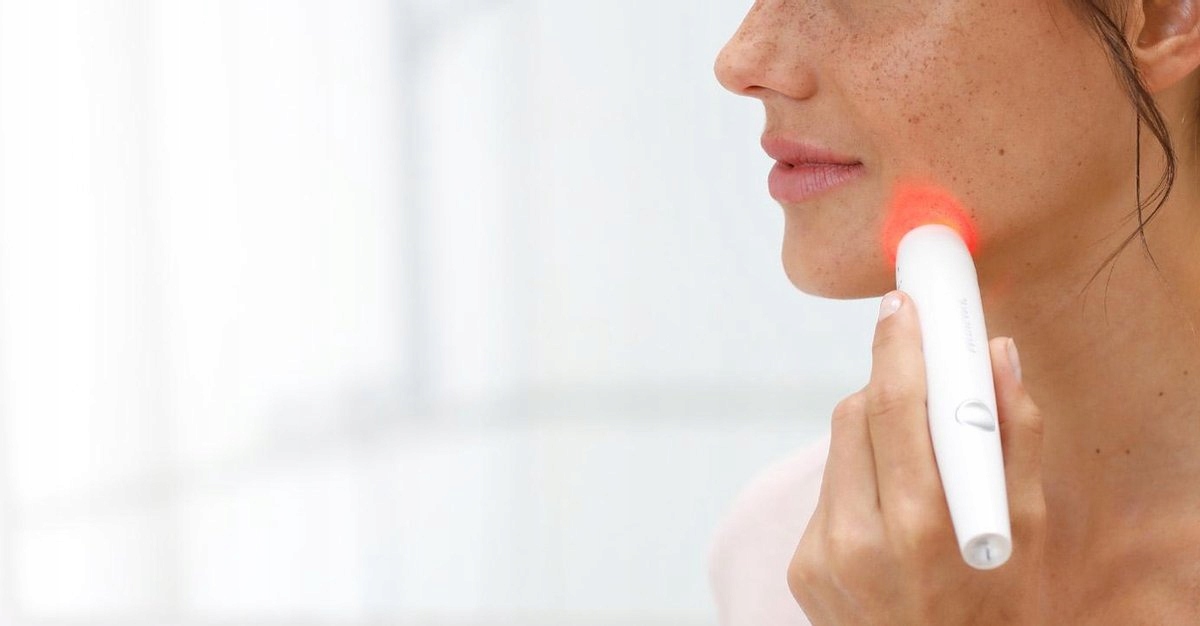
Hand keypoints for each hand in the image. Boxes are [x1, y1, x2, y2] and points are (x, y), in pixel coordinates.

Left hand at [787, 291, 1046, 624]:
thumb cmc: (1002, 611)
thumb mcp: (1031, 532)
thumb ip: (1014, 436)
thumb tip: (995, 354)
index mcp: (922, 528)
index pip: (895, 407)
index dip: (899, 346)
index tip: (903, 303)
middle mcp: (858, 541)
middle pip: (857, 414)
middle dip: (892, 384)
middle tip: (924, 373)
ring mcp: (821, 556)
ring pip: (840, 448)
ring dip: (878, 435)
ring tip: (922, 471)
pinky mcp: (802, 568)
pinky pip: (831, 491)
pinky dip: (862, 480)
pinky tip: (895, 515)